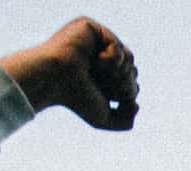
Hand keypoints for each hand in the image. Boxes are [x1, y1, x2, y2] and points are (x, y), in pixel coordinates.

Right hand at [0, 17, 138, 129]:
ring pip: (130, 59)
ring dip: (118, 74)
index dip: (126, 94)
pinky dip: (111, 60)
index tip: (105, 95)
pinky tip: (93, 60)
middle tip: (100, 84)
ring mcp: (95, 40)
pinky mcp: (91, 27)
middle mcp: (99, 55)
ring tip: (97, 73)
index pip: (132, 83)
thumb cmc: (74, 99)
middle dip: (123, 85)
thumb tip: (136, 105)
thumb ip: (125, 122)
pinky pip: (118, 47)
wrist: (54, 81)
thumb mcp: (103, 119)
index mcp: (102, 74)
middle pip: (133, 71)